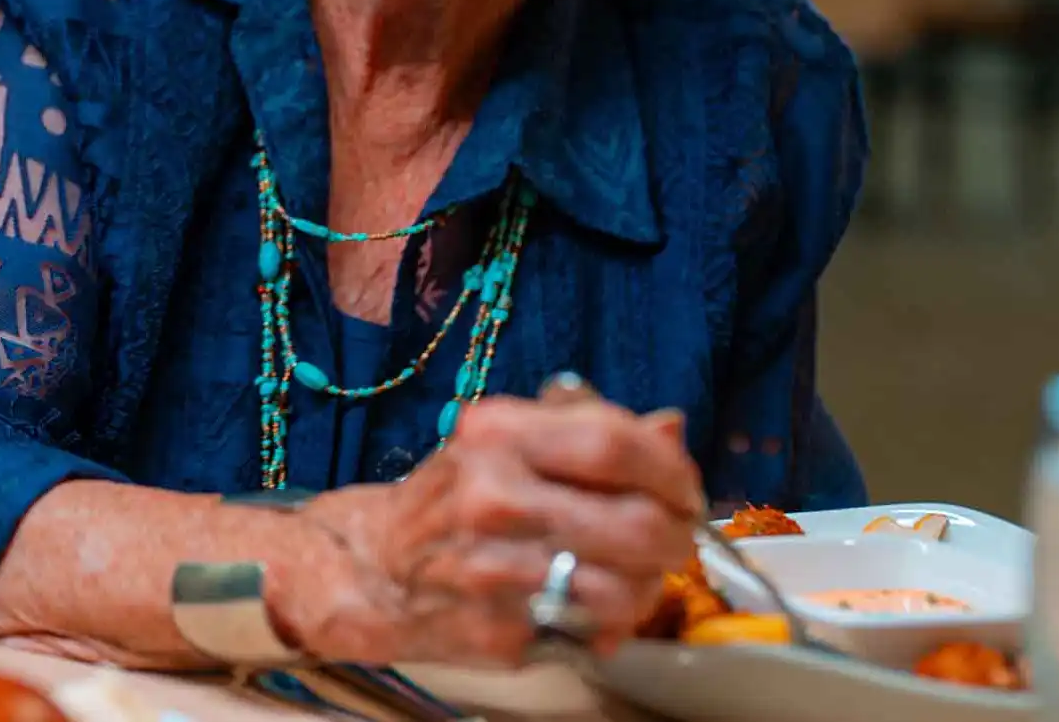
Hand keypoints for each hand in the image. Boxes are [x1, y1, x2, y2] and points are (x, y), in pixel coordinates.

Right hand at [282, 392, 703, 665]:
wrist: (374, 566)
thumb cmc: (457, 496)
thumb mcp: (509, 440)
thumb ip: (590, 429)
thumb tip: (671, 429)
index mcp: (499, 433)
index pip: (615, 442)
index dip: (670, 468)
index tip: (683, 485)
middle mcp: (493, 495)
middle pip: (635, 521)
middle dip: (677, 535)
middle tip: (676, 537)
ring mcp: (495, 568)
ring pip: (625, 585)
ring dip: (649, 584)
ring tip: (637, 574)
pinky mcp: (499, 628)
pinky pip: (593, 629)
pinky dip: (613, 621)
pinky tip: (597, 606)